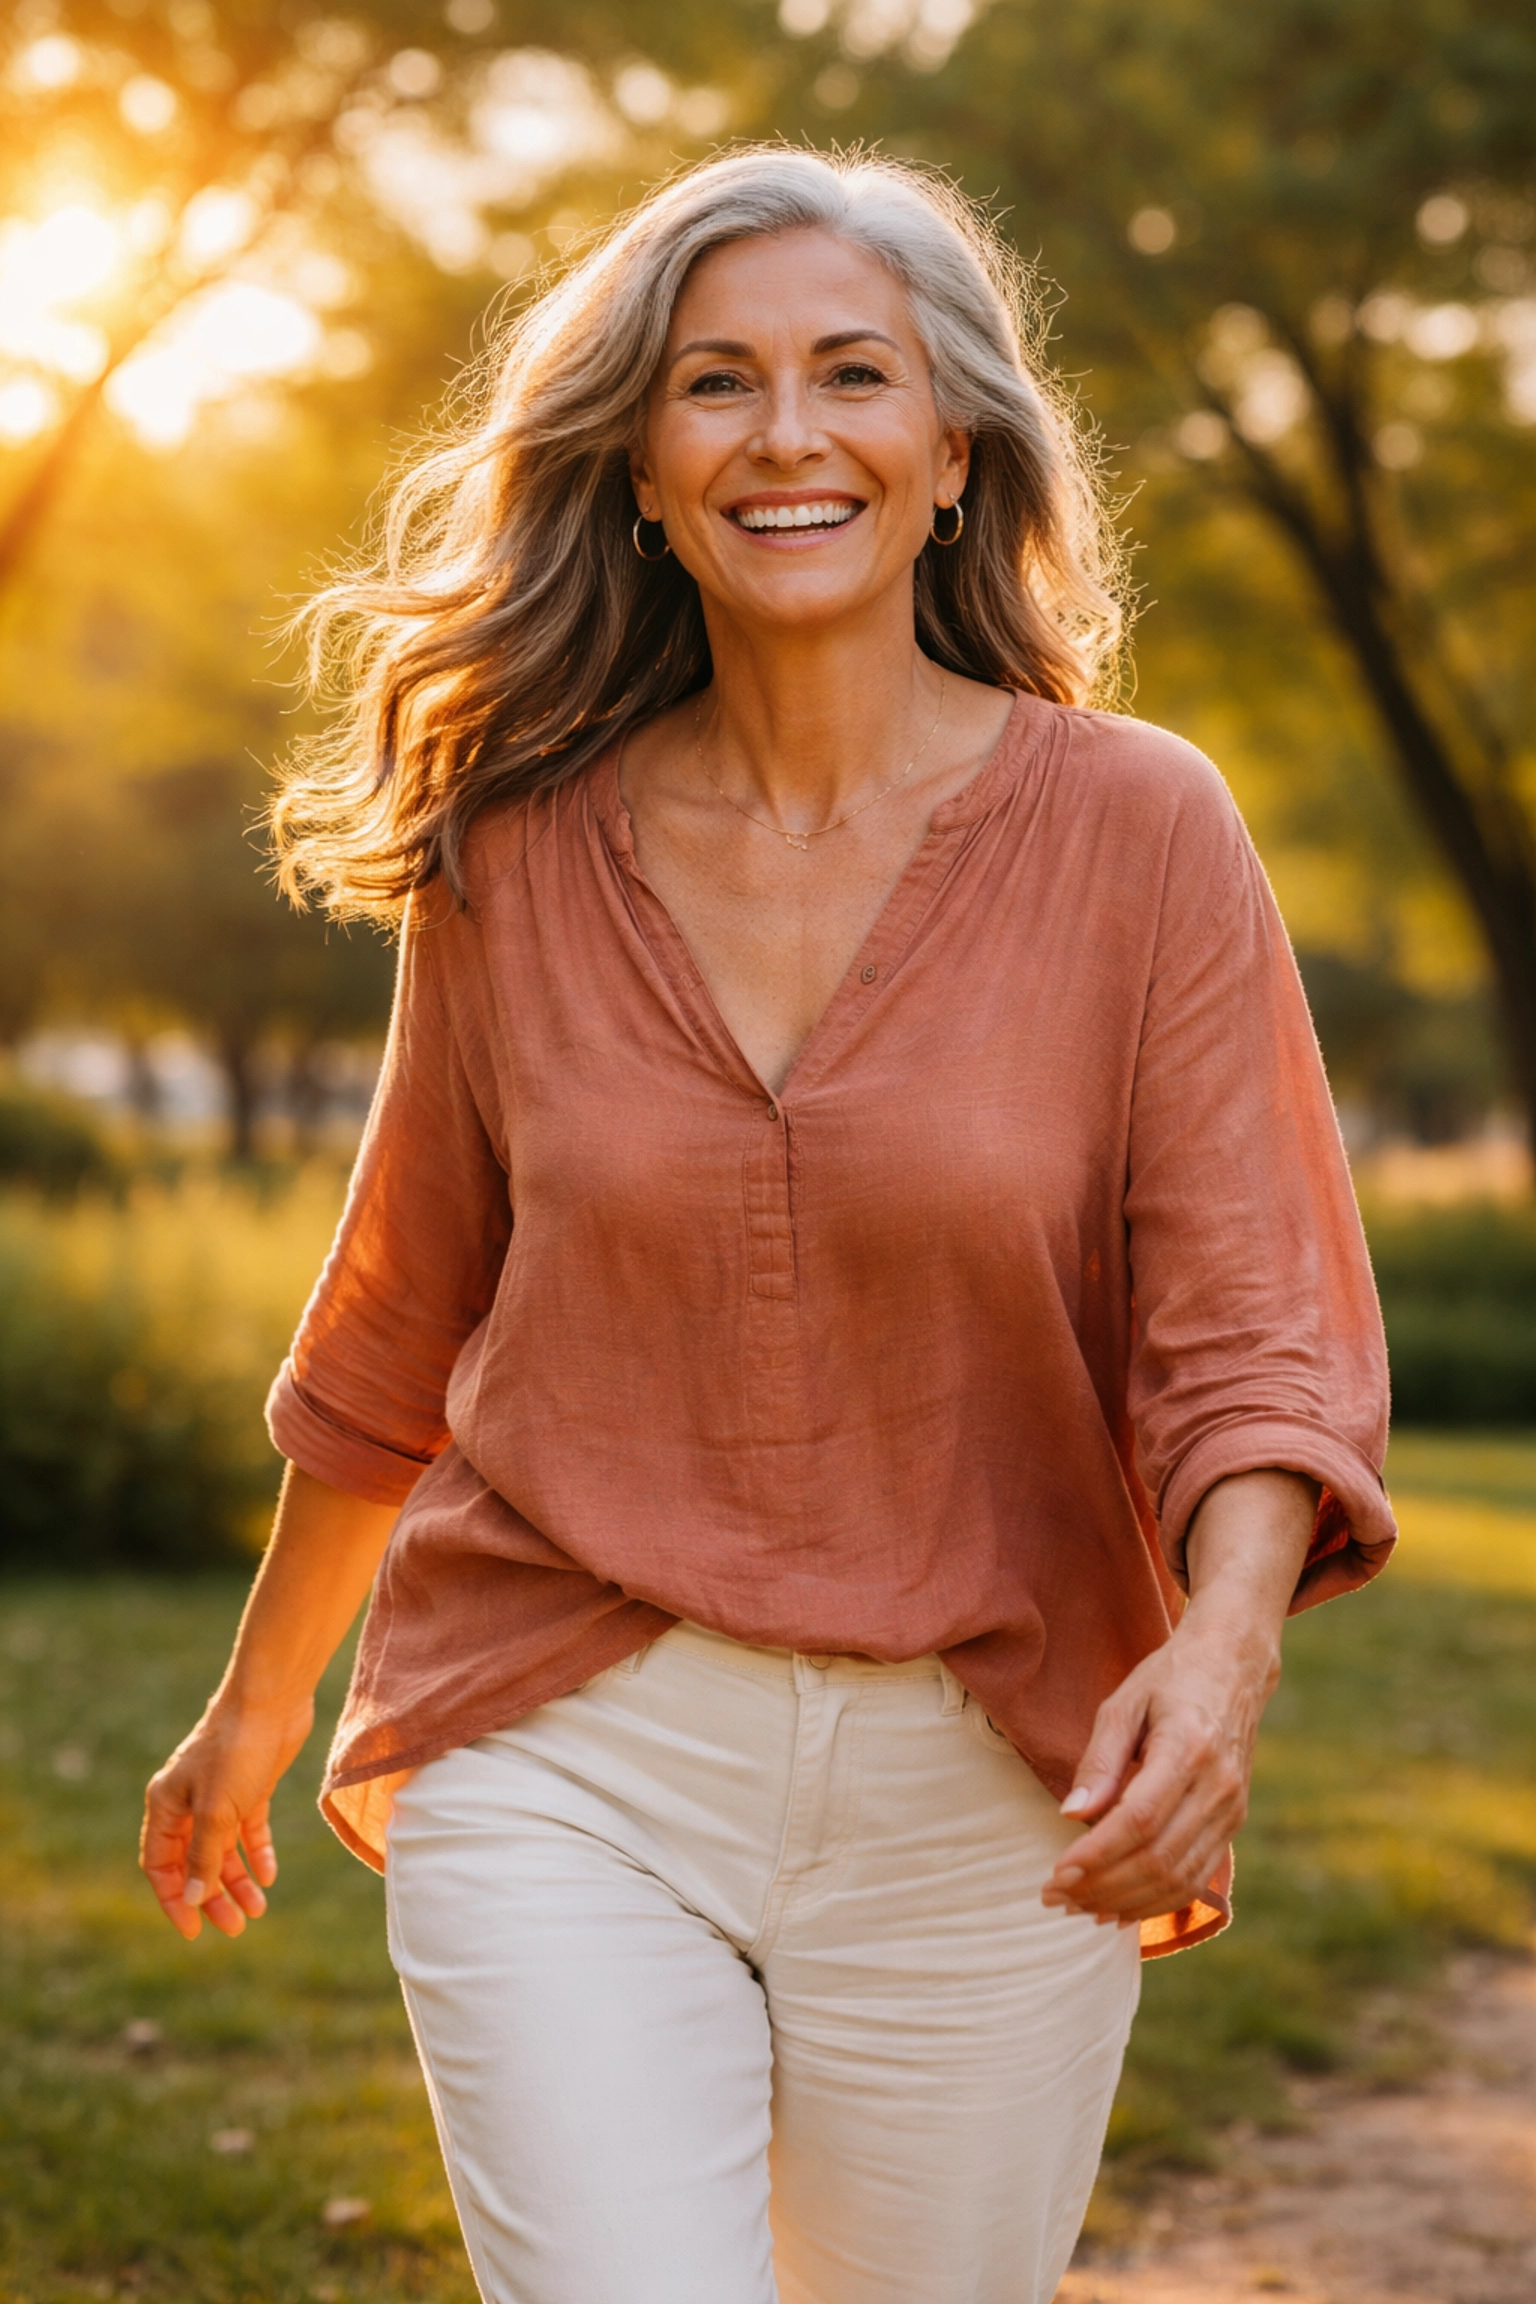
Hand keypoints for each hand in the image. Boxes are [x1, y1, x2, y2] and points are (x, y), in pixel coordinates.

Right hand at [140, 1690, 313, 1940]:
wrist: (272, 1699)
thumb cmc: (237, 1750)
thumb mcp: (218, 1811)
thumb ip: (205, 1856)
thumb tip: (194, 1898)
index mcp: (165, 1805)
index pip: (161, 1864)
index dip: (175, 1899)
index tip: (194, 1931)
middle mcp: (188, 1802)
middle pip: (194, 1861)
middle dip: (213, 1895)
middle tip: (236, 1927)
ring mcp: (220, 1794)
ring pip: (223, 1849)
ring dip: (238, 1879)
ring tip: (259, 1909)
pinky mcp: (250, 1786)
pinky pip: (248, 1829)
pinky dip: (257, 1852)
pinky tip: (269, 1875)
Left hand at [1039, 1614, 1271, 1924]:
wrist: (1232, 1668)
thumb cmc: (1168, 1679)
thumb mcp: (1122, 1704)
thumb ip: (1098, 1761)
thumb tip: (1070, 1817)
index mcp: (1189, 1747)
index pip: (1140, 1820)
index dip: (1097, 1854)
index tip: (1057, 1873)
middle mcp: (1218, 1785)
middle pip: (1159, 1858)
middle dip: (1102, 1886)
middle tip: (1054, 1896)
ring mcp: (1232, 1809)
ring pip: (1178, 1879)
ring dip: (1125, 1902)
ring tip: (1077, 1906)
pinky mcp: (1233, 1824)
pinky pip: (1195, 1878)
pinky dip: (1154, 1901)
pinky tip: (1117, 1907)